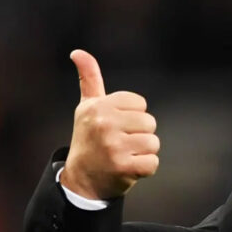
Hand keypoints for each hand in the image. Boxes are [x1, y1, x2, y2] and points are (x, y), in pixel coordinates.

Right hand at [61, 49, 158, 199]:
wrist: (81, 179)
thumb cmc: (89, 139)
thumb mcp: (87, 108)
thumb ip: (89, 79)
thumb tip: (78, 52)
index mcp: (98, 107)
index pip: (140, 104)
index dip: (133, 117)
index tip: (116, 127)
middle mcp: (104, 124)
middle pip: (150, 123)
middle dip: (140, 135)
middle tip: (120, 144)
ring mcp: (114, 146)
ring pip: (153, 143)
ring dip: (144, 152)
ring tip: (125, 156)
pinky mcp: (123, 167)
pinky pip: (153, 163)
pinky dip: (145, 169)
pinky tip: (129, 169)